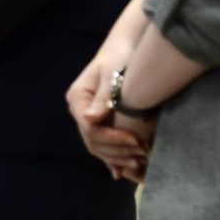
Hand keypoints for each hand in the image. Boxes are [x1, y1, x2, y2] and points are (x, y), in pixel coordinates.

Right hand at [67, 47, 153, 181]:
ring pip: (97, 147)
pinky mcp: (100, 122)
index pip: (90, 127)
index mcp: (78, 98)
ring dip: (117, 158)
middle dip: (116, 151)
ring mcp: (88, 118)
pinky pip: (103, 145)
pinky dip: (113, 158)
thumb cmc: (120, 55)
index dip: (112, 138)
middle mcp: (79, 111)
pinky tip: (123, 171)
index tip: (135, 140)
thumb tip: (93, 119)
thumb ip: (104, 95)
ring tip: (139, 163)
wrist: (126, 48)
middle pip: (92, 141)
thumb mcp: (112, 72)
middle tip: (141, 155)